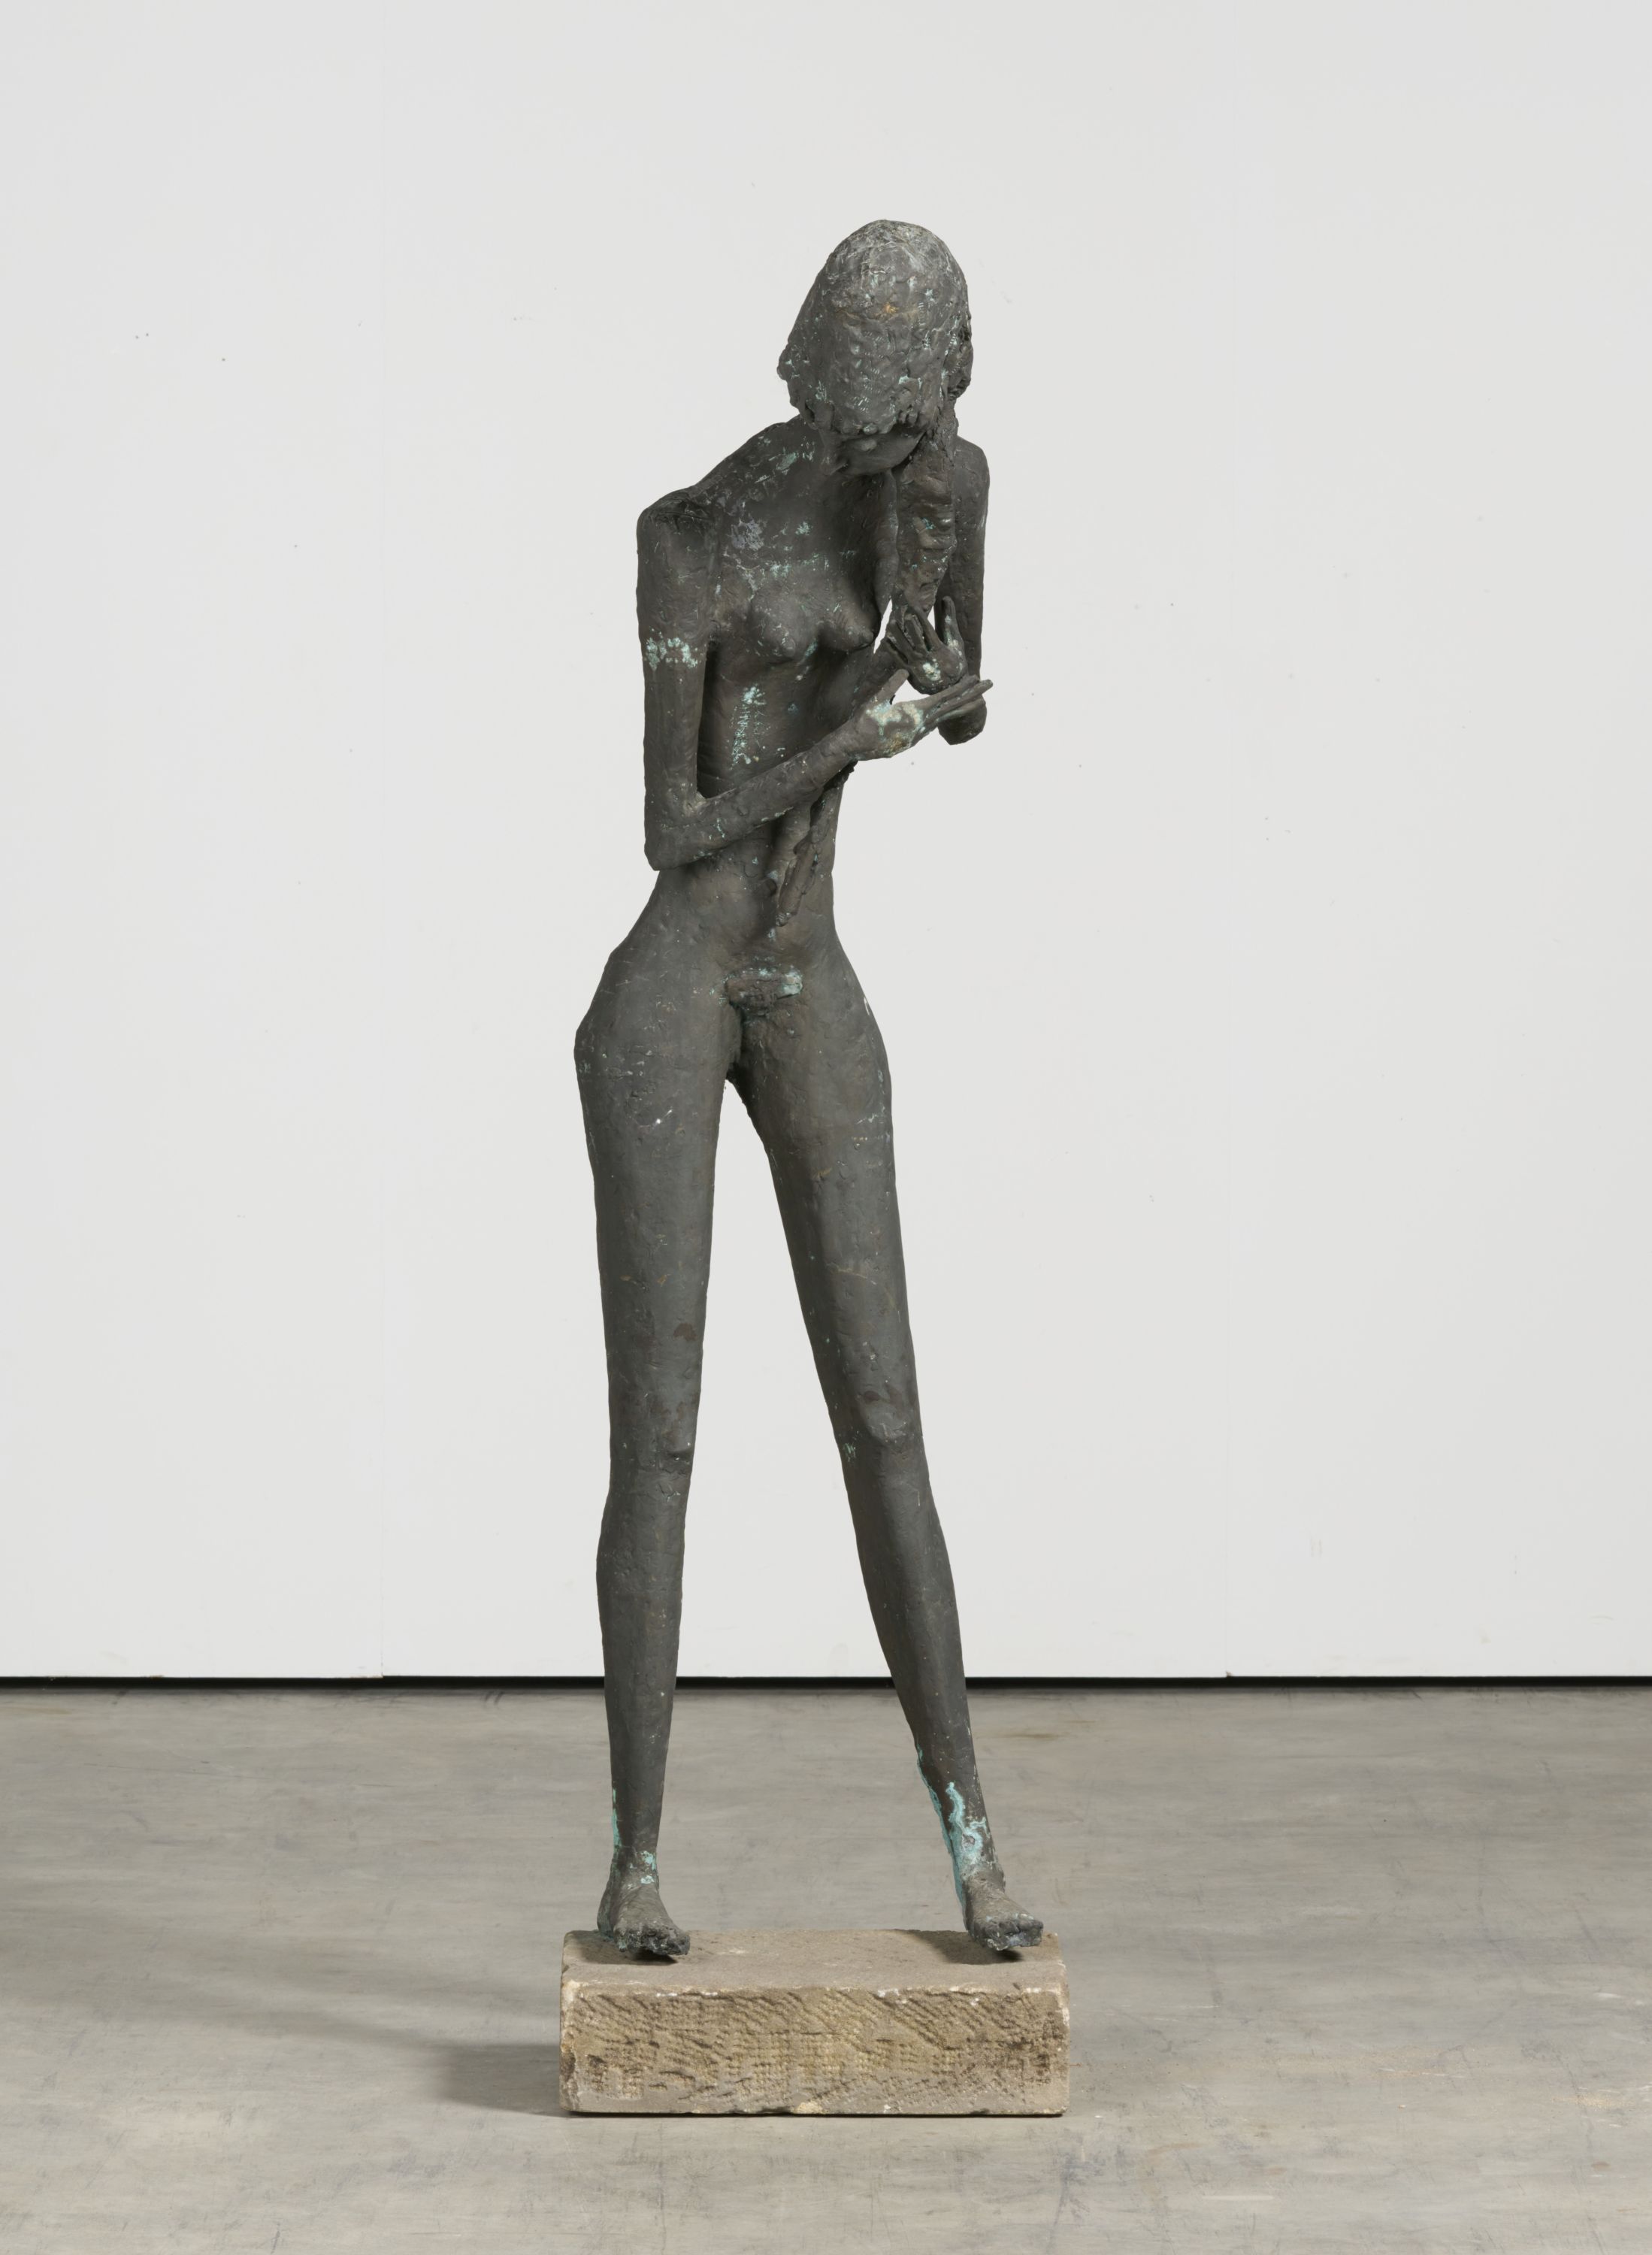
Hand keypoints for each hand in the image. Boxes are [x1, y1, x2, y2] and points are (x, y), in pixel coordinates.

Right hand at [844, 665, 990, 760]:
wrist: (855, 747)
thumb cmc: (863, 723)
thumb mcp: (875, 702)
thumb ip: (891, 686)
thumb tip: (905, 671)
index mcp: (915, 713)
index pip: (945, 698)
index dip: (962, 687)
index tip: (976, 678)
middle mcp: (922, 725)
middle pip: (953, 707)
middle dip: (972, 694)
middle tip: (990, 683)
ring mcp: (920, 733)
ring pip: (946, 716)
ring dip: (963, 705)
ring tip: (979, 697)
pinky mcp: (914, 738)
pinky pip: (936, 723)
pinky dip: (948, 715)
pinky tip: (951, 710)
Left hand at [884, 596, 968, 693]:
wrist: (950, 689)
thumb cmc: (955, 664)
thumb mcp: (956, 643)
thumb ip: (949, 621)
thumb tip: (946, 598)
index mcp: (940, 651)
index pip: (928, 631)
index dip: (921, 618)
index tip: (914, 607)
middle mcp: (927, 658)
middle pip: (916, 639)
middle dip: (910, 627)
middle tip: (903, 615)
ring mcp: (917, 666)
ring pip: (905, 648)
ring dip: (897, 635)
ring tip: (890, 623)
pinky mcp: (910, 673)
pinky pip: (898, 660)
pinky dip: (891, 650)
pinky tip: (885, 640)